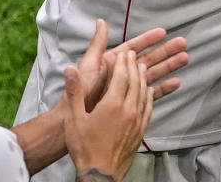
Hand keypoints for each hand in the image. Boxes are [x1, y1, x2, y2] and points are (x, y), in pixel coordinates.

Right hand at [64, 52, 153, 181]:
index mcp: (112, 104)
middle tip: (134, 55)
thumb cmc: (85, 148)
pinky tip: (149, 92)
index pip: (122, 75)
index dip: (124, 62)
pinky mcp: (140, 131)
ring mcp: (136, 121)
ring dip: (144, 78)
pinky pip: (148, 108)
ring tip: (143, 67)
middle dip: (134, 65)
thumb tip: (70, 69)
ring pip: (144, 93)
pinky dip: (150, 96)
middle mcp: (128, 110)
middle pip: (135, 81)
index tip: (125, 52)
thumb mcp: (74, 119)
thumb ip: (74, 92)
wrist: (100, 175)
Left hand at [77, 19, 188, 111]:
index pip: (133, 47)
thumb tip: (101, 22)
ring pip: (152, 74)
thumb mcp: (88, 66)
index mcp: (111, 63)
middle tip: (183, 44)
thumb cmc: (79, 94)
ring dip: (168, 67)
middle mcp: (121, 74)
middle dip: (165, 52)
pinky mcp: (131, 104)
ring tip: (185, 59)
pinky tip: (176, 83)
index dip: (148, 40)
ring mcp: (127, 89)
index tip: (163, 32)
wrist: (73, 121)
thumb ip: (97, 45)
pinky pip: (150, 95)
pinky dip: (163, 89)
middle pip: (147, 59)